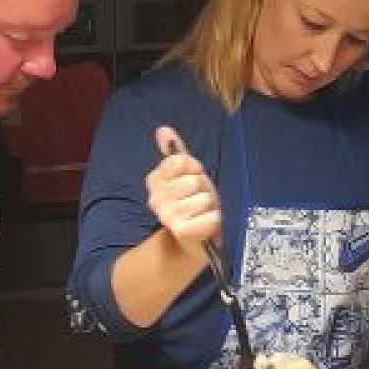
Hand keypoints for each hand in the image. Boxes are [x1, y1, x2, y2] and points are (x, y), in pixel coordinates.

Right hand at [147, 125, 221, 263]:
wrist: (195, 238)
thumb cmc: (193, 201)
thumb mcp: (187, 174)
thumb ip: (176, 152)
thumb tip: (163, 130)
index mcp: (154, 181)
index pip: (178, 161)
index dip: (193, 167)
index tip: (193, 175)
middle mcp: (155, 198)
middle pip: (193, 180)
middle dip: (203, 188)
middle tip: (199, 198)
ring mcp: (167, 216)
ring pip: (203, 199)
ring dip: (209, 205)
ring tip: (203, 212)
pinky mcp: (181, 231)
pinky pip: (209, 218)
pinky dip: (214, 220)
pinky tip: (208, 222)